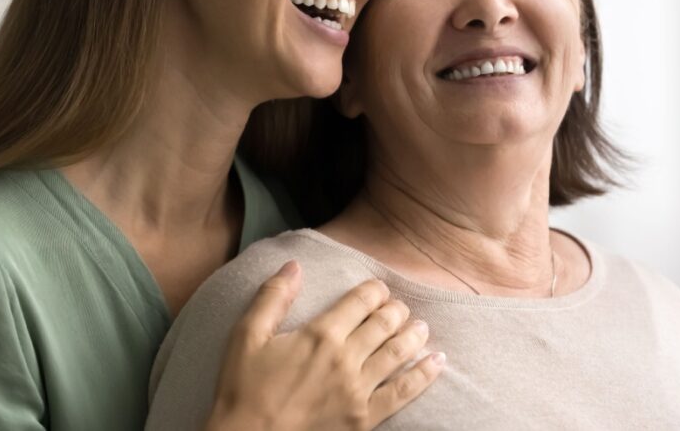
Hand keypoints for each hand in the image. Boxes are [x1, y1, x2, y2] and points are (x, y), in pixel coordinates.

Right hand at [205, 261, 443, 430]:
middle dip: (396, 310)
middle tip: (400, 306)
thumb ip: (273, 297)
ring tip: (422, 326)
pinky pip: (403, 393)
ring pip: (398, 353)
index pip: (361, 301)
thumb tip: (294, 264)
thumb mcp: (247, 336)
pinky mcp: (364, 418)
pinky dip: (424, 375)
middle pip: (384, 324)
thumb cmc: (243, 389)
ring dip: (414, 335)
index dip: (374, 290)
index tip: (378, 288)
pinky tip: (437, 362)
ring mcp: (358, 390)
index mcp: (320, 334)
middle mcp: (345, 358)